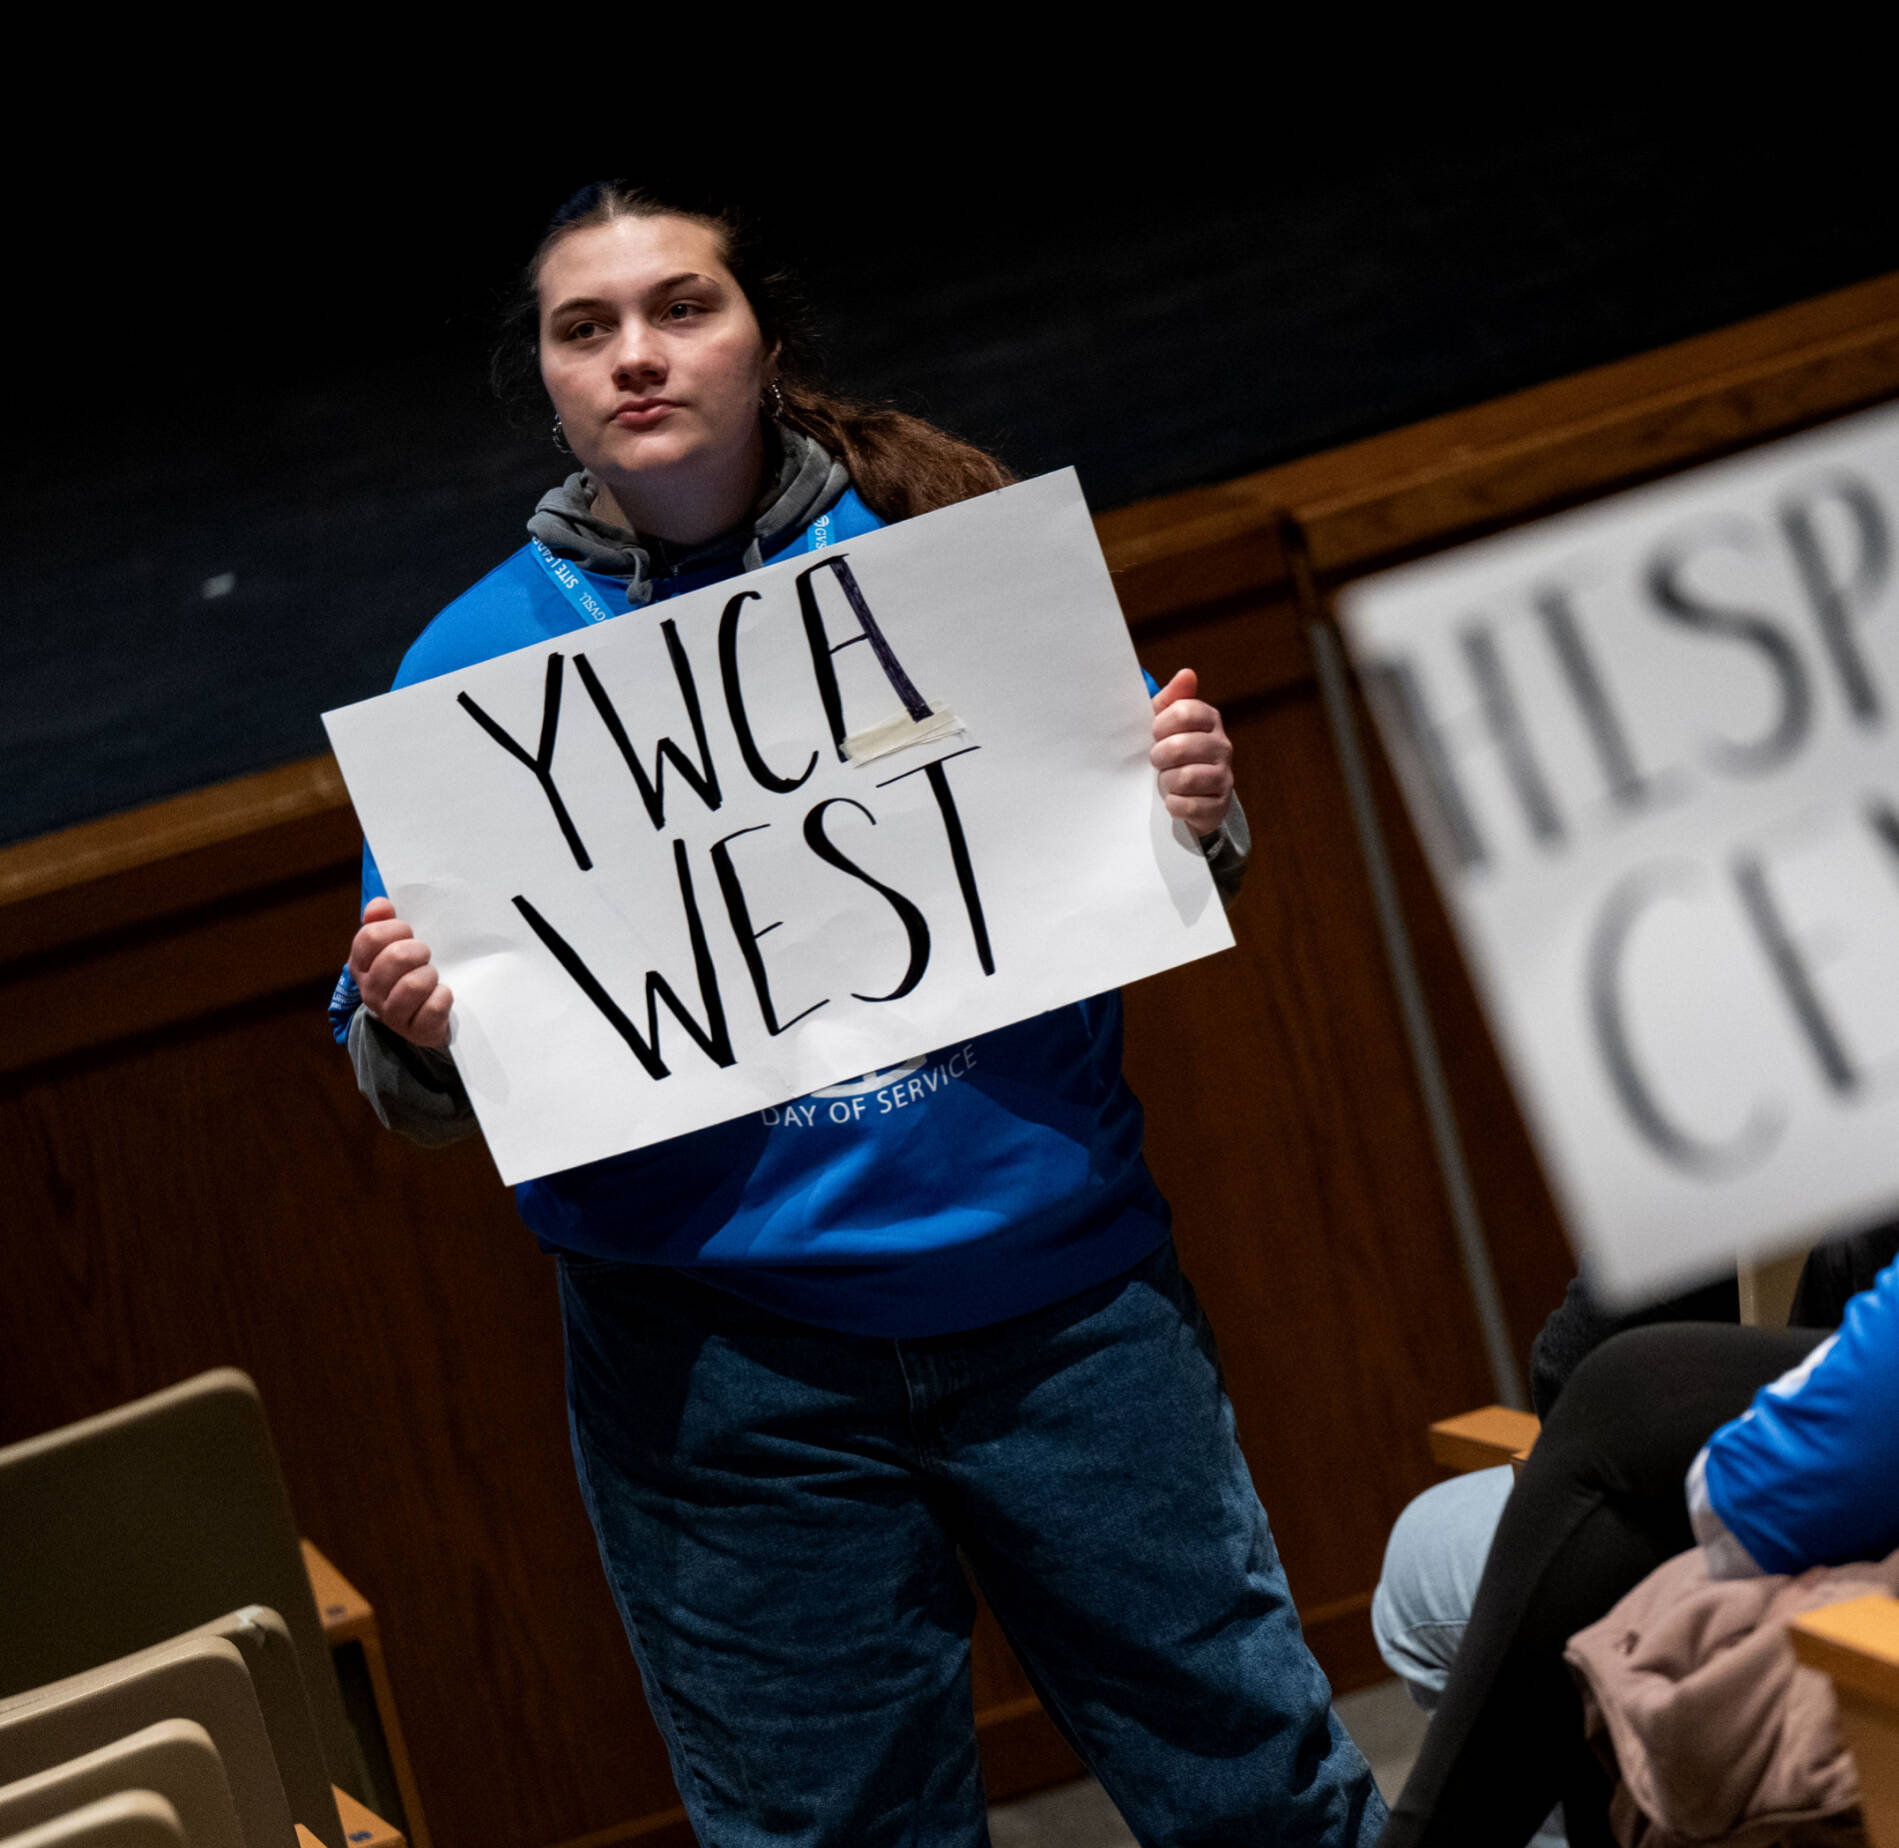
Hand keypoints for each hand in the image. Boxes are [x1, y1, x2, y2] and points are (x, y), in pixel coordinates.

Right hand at [348, 897, 452, 1049]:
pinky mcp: (416, 1030)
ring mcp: (391, 1013)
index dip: (394, 928)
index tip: (408, 932)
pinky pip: (434, 1007)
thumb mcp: (392, 944)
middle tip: (424, 955)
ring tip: (431, 976)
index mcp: (361, 965)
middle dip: (418, 950)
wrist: (421, 1019)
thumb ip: (383, 920)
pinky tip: (441, 994)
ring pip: (414, 984)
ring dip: (430, 975)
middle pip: (395, 957)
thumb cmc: (406, 972)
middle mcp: (370, 990)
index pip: (369, 937)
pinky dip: (443, 997)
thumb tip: (380, 904)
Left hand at [1150, 668, 1233, 836]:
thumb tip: (1186, 674)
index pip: (1183, 711)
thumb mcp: (1168, 724)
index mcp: (1210, 720)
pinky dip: (1174, 805)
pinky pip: (1188, 805)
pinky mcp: (1219, 805)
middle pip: (1179, 747)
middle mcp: (1223, 746)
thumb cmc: (1176, 753)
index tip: (1155, 733)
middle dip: (1159, 756)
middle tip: (1157, 760)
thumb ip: (1172, 698)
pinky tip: (1175, 800)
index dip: (1160, 725)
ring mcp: (1224, 776)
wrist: (1195, 797)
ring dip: (1166, 782)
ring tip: (1167, 780)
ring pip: (1185, 778)